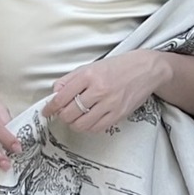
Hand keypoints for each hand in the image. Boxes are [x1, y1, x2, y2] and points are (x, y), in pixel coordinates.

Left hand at [45, 50, 166, 134]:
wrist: (146, 69)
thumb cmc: (118, 67)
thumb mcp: (92, 66)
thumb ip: (71, 79)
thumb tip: (55, 92)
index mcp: (89, 75)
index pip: (61, 96)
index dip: (51, 107)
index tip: (47, 111)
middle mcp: (99, 90)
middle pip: (69, 113)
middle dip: (62, 116)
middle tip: (63, 113)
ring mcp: (110, 104)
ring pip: (81, 124)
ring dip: (74, 123)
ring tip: (75, 118)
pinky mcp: (119, 114)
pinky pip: (96, 128)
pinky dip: (88, 127)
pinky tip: (88, 120)